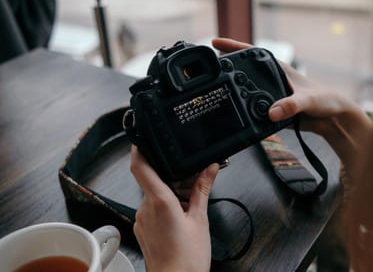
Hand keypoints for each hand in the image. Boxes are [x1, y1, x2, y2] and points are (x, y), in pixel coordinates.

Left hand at [130, 146, 218, 271]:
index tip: (142, 139)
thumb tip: (210, 168)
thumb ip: (202, 190)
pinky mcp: (142, 230)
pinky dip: (164, 207)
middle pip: (152, 181)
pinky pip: (151, 210)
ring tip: (188, 206)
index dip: (138, 150)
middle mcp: (145, 209)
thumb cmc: (188, 258)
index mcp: (159, 201)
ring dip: (168, 194)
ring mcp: (141, 220)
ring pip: (152, 196)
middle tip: (189, 182)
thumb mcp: (200, 219)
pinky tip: (179, 217)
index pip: (140, 167)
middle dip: (170, 178)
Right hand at [212, 38, 372, 179]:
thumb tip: (272, 112)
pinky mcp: (272, 109)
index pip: (251, 53)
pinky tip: (233, 113)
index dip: (233, 47)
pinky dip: (243, 110)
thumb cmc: (325, 99)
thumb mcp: (308, 99)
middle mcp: (272, 79)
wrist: (333, 118)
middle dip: (226, 67)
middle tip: (207, 68)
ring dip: (233, 91)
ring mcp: (271, 94)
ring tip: (214, 90)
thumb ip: (291, 105)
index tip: (214, 43)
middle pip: (244, 71)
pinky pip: (253, 109)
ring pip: (246, 90)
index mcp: (279, 68)